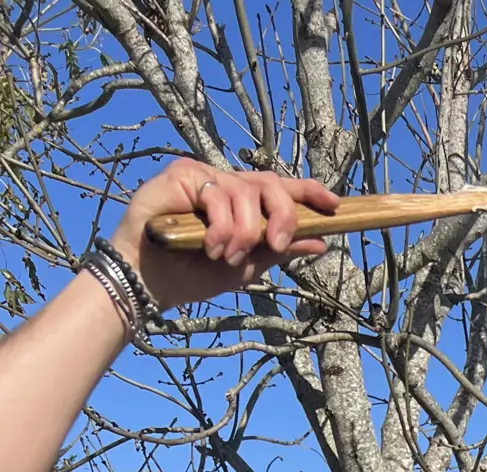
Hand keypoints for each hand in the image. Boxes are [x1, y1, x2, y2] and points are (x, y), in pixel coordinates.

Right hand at [108, 161, 339, 311]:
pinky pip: (218, 194)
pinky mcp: (183, 173)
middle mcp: (228, 186)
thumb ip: (279, 252)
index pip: (281, 189)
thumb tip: (319, 242)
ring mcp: (206, 177)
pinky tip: (209, 246)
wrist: (152, 282)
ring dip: (243, 233)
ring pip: (246, 193)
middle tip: (275, 245)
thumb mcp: (246, 267)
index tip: (334, 204)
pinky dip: (221, 227)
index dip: (309, 191)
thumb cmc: (193, 274)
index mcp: (245, 207)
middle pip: (271, 183)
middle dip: (282, 215)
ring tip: (225, 256)